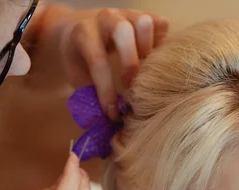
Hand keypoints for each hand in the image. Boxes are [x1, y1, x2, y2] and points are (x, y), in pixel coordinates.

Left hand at [25, 6, 167, 119]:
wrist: (80, 29)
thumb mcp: (77, 76)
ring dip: (147, 49)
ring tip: (144, 67)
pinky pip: (161, 25)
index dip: (106, 91)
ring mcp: (126, 14)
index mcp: (84, 33)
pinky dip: (161, 43)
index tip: (112, 113)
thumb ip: (88, 96)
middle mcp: (106, 19)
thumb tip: (102, 126)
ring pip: (144, 22)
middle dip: (130, 63)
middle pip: (123, 31)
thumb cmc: (81, 59)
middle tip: (130, 86)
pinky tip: (152, 59)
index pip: (98, 62)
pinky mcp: (143, 16)